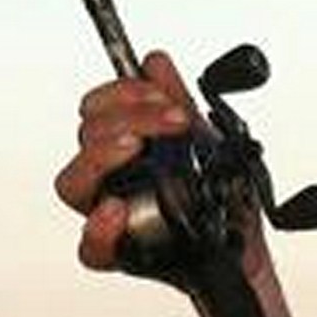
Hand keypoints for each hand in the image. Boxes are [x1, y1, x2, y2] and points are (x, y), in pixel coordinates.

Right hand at [53, 50, 202, 273]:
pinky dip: (99, 228)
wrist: (243, 248)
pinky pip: (91, 248)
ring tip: (136, 146)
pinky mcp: (119, 253)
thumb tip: (154, 62)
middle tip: (171, 119)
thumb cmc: (220, 199)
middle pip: (85, 137)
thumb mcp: (209, 142)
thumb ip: (178, 102)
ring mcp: (109, 214)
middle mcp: (108, 179)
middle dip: (127, 116)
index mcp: (122, 147)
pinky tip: (117, 209)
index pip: (96, 110)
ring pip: (73, 182)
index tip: (159, 95)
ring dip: (101, 156)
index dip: (120, 94)